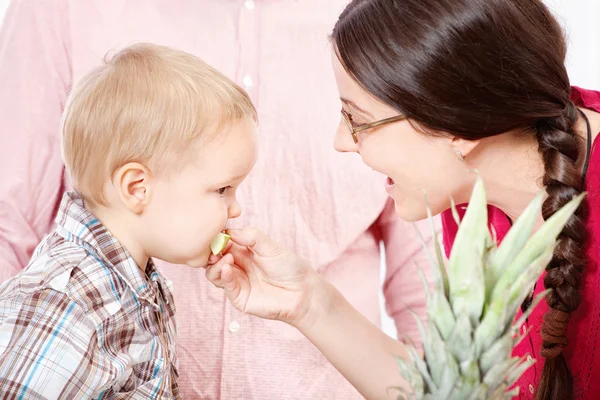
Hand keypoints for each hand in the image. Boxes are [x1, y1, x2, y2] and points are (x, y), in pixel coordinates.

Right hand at [205, 227, 323, 326]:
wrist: (302, 292)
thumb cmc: (289, 267)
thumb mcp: (270, 246)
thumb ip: (251, 236)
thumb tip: (228, 231)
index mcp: (244, 251)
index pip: (222, 243)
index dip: (217, 238)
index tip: (215, 233)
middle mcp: (237, 266)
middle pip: (214, 258)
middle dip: (211, 252)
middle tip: (216, 248)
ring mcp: (237, 282)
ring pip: (214, 273)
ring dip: (216, 265)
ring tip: (226, 259)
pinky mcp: (239, 297)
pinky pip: (225, 286)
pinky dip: (223, 276)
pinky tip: (228, 268)